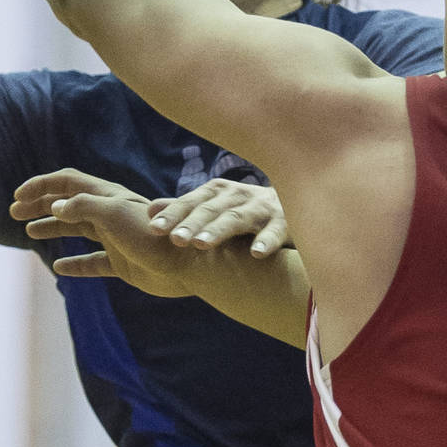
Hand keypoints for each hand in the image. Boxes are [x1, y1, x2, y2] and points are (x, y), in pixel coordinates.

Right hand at [11, 169, 199, 298]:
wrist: (187, 266)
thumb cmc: (153, 236)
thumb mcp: (114, 213)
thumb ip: (83, 206)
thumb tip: (54, 207)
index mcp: (107, 197)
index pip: (67, 183)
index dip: (41, 186)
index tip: (17, 198)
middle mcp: (110, 214)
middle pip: (68, 204)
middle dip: (40, 205)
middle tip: (15, 214)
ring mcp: (116, 239)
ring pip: (77, 230)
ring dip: (53, 228)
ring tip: (30, 233)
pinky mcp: (123, 264)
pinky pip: (93, 263)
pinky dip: (75, 264)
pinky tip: (60, 268)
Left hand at [148, 180, 289, 256]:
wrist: (298, 202)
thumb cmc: (246, 210)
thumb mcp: (215, 207)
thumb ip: (184, 209)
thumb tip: (147, 211)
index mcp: (217, 193)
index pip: (190, 203)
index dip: (173, 214)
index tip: (154, 228)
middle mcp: (237, 196)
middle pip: (210, 210)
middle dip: (192, 224)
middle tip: (175, 239)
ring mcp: (262, 207)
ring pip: (237, 218)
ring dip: (219, 230)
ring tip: (201, 244)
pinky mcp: (286, 221)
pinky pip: (276, 232)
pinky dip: (266, 241)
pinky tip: (256, 254)